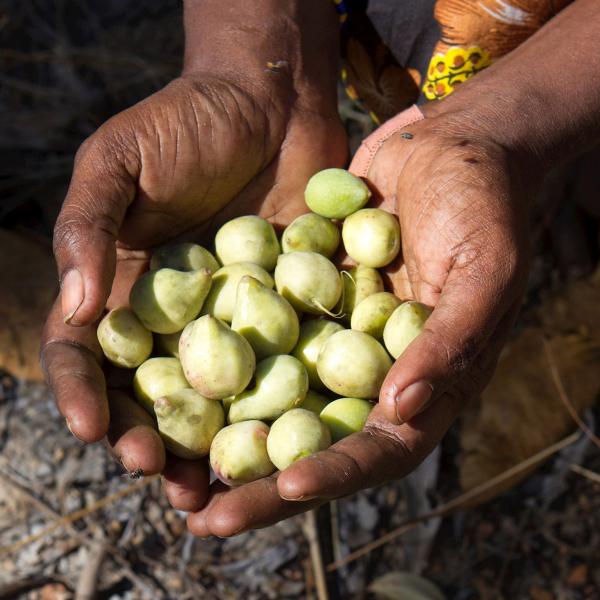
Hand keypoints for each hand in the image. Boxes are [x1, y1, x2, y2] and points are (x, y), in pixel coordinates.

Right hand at [41, 72, 346, 509]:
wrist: (271, 104)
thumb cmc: (185, 120)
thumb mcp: (119, 159)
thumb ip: (89, 227)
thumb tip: (77, 306)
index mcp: (123, 289)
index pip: (90, 354)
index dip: (84, 394)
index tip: (94, 430)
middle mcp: (175, 317)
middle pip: (155, 394)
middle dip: (153, 440)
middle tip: (165, 479)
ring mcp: (234, 322)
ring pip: (218, 399)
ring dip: (215, 447)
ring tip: (220, 489)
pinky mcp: (289, 314)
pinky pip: (282, 367)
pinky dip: (281, 407)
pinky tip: (286, 441)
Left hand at [186, 105, 533, 536]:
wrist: (453, 141)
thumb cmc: (486, 202)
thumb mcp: (486, 269)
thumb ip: (451, 342)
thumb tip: (399, 412)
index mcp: (426, 378)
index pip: (380, 447)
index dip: (335, 471)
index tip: (284, 488)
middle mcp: (373, 367)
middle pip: (315, 438)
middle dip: (261, 480)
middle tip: (201, 517)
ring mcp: (335, 333)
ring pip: (276, 395)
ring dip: (227, 432)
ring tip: (167, 468)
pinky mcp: (304, 296)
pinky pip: (259, 335)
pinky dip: (221, 359)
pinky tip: (169, 377)